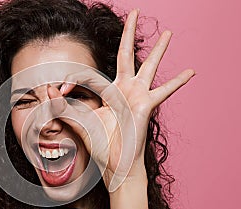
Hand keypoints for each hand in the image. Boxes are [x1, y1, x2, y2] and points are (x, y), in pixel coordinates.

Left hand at [48, 9, 194, 190]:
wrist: (114, 163)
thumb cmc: (99, 143)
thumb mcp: (78, 121)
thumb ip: (63, 106)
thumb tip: (49, 90)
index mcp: (109, 91)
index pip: (93, 74)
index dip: (75, 79)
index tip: (60, 89)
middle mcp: (125, 89)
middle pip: (127, 54)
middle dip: (129, 33)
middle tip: (136, 12)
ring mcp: (137, 96)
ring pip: (149, 66)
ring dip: (159, 50)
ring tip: (169, 33)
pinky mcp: (146, 105)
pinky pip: (164, 90)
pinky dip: (177, 82)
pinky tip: (191, 71)